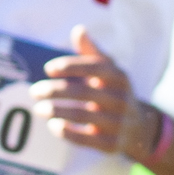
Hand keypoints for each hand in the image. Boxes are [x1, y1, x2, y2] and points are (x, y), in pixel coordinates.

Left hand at [34, 26, 142, 153]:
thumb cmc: (114, 93)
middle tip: (34, 91)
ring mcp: (118, 122)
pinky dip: (67, 132)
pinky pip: (86, 138)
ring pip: (83, 114)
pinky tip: (53, 125)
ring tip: (38, 109)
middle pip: (84, 91)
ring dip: (57, 111)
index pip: (95, 67)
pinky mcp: (112, 144)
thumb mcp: (109, 72)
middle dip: (56, 90)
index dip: (71, 66)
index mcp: (120, 77)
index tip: (48, 68)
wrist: (139, 128)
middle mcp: (121, 98)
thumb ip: (92, 53)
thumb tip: (78, 30)